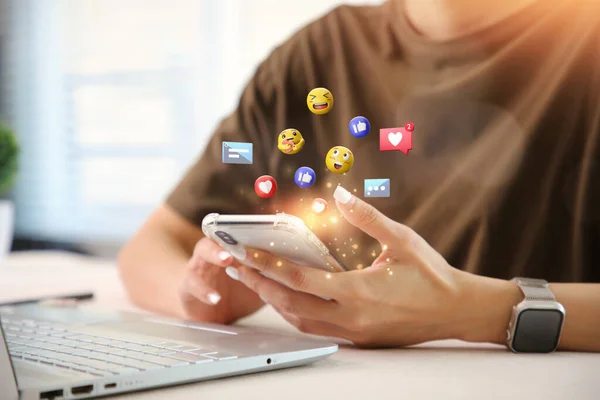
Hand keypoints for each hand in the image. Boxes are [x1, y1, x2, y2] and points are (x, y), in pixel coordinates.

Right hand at [178, 237, 264, 323]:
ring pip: (201, 256)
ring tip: (228, 261)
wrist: (208, 313)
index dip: (248, 230)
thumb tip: (303, 268)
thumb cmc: (235, 293)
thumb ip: (271, 272)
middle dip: (231, 237)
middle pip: (217, 238)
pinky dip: (204, 292)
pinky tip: (215, 298)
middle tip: (244, 238)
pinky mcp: (187, 289)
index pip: (237, 234)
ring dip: (215, 256)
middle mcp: (213, 254)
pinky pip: (192, 286)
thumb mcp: (256, 282)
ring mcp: (198, 269)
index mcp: (231, 250)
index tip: (262, 229)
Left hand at [223, 186, 520, 346]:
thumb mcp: (402, 239)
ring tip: (253, 278)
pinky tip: (285, 298)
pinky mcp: (359, 338)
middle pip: (289, 303)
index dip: (268, 264)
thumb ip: (367, 217)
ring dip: (272, 299)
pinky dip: (293, 312)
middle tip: (232, 264)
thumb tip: (341, 193)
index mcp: (358, 292)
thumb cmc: (432, 274)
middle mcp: (350, 317)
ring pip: (298, 320)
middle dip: (257, 283)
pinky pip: (314, 328)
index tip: (245, 251)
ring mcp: (353, 332)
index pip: (299, 279)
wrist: (458, 311)